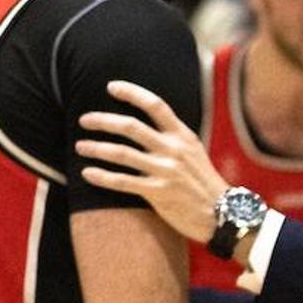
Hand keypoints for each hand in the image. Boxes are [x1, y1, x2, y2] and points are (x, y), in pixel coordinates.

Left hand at [77, 80, 229, 243]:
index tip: (111, 87)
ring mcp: (166, 171)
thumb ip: (172, 139)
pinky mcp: (159, 193)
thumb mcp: (194, 153)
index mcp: (183, 136)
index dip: (132, 93)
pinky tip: (87, 173)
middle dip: (103, 121)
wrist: (223, 214)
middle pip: (131, 127)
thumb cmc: (204, 183)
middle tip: (84, 120)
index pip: (155, 105)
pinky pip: (123, 181)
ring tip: (80, 147)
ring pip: (122, 153)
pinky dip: (102, 177)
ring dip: (96, 148)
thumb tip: (146, 126)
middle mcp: (173, 150)